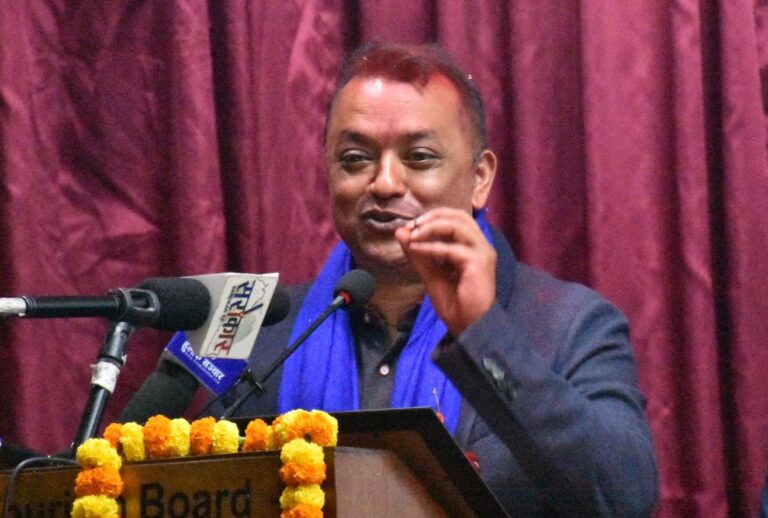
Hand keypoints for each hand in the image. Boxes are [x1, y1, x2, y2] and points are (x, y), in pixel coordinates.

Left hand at [395, 207, 495, 335]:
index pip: (454, 218)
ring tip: (413, 235)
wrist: (469, 327)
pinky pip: (451, 248)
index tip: (410, 227)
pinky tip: (417, 249)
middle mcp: (480, 244)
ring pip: (457, 225)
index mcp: (472, 245)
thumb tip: (401, 232)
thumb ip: (418, 253)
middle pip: (458, 215)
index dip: (431, 217)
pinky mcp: (479, 262)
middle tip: (411, 226)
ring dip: (431, 227)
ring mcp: (482, 252)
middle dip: (431, 217)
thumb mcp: (431, 275)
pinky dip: (431, 247)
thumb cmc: (455, 304)